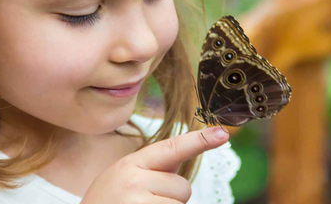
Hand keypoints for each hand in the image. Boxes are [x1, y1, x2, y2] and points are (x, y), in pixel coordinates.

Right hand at [81, 126, 228, 203]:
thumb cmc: (107, 202)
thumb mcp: (122, 177)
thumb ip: (151, 167)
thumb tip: (183, 157)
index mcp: (131, 163)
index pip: (171, 148)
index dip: (199, 140)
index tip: (223, 134)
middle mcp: (135, 180)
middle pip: (183, 186)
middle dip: (172, 196)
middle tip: (145, 202)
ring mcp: (139, 202)